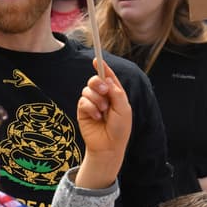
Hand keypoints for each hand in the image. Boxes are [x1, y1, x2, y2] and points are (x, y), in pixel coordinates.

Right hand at [75, 58, 131, 189]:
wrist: (108, 146)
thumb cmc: (120, 129)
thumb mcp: (123, 109)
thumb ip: (116, 92)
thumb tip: (105, 80)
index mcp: (115, 94)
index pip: (108, 78)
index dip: (103, 68)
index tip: (96, 59)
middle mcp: (102, 97)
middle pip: (95, 80)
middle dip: (97, 83)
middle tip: (104, 91)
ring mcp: (92, 103)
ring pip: (87, 89)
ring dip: (97, 100)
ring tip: (103, 112)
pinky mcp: (83, 110)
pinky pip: (83, 100)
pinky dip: (90, 108)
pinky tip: (96, 117)